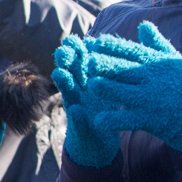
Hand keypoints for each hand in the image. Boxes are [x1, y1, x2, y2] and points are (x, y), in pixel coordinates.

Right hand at [52, 37, 120, 166]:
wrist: (100, 144)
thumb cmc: (109, 110)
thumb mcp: (112, 88)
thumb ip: (111, 68)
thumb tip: (120, 40)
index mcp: (90, 79)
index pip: (82, 59)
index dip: (80, 48)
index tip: (82, 38)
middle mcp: (80, 91)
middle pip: (71, 70)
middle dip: (66, 59)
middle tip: (64, 49)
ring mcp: (78, 108)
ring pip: (68, 92)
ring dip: (63, 82)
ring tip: (60, 73)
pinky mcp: (81, 127)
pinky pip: (78, 121)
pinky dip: (77, 115)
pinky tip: (76, 109)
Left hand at [79, 22, 181, 152]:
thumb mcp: (172, 60)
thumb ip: (156, 43)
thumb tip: (143, 24)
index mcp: (153, 63)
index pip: (132, 51)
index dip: (114, 46)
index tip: (97, 41)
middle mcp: (150, 80)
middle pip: (125, 70)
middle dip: (107, 65)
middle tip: (89, 61)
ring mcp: (149, 100)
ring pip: (124, 93)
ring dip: (108, 89)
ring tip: (91, 85)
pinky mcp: (148, 119)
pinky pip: (128, 120)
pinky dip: (114, 120)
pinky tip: (99, 121)